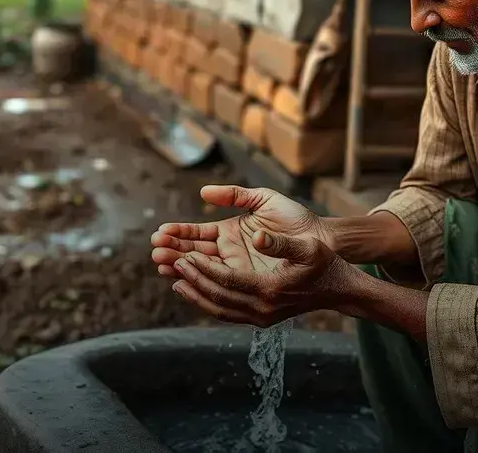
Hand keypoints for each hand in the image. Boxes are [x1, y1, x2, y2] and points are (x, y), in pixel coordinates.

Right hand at [150, 185, 329, 276]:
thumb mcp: (265, 200)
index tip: (162, 234)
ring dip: (180, 267)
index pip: (197, 234)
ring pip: (202, 269)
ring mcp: (237, 268)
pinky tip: (181, 282)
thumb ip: (235, 194)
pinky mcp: (247, 281)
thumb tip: (204, 193)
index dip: (178, 234)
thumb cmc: (296, 219)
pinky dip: (200, 283)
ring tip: (161, 264)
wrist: (322, 241)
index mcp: (230, 230)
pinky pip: (220, 284)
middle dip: (173, 252)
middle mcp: (229, 251)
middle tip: (155, 251)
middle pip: (194, 253)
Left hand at [170, 229, 354, 326]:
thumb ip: (281, 243)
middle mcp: (262, 309)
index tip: (184, 254)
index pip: (226, 280)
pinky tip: (197, 292)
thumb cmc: (324, 263)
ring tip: (175, 280)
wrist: (339, 290)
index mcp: (270, 289)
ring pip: (219, 309)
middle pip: (217, 296)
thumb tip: (259, 235)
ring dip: (196, 294)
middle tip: (170, 262)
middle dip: (192, 279)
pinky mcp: (261, 319)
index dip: (203, 268)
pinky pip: (227, 313)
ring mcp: (261, 317)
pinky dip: (208, 302)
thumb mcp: (307, 248)